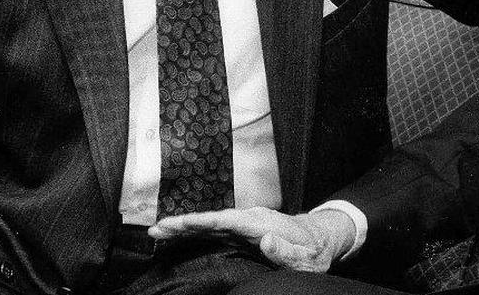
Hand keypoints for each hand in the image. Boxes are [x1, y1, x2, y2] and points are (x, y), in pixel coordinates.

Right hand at [148, 206, 355, 271]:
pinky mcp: (245, 232)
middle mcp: (251, 219)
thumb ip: (285, 251)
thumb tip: (264, 240)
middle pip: (211, 220)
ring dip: (186, 228)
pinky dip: (197, 232)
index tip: (178, 223)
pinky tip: (181, 237)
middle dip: (183, 224)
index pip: (225, 220)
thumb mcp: (305, 258)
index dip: (201, 221)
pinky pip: (216, 231)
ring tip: (158, 233)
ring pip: (211, 224)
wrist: (323, 238)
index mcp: (262, 223)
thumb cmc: (314, 251)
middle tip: (155, 230)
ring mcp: (247, 224)